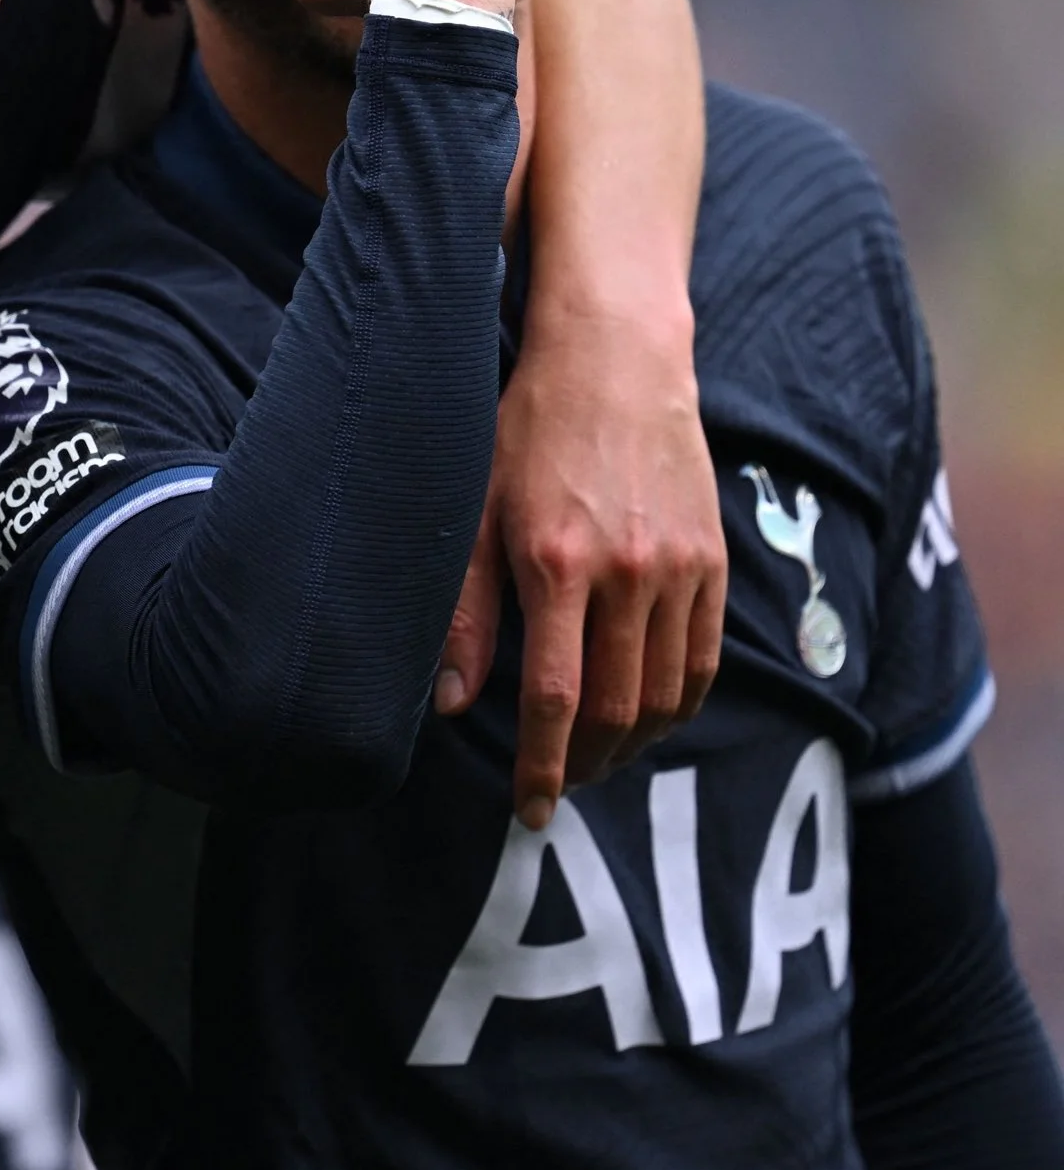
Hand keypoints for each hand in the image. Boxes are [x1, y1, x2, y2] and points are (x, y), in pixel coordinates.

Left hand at [437, 299, 724, 827]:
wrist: (616, 360)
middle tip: (562, 783)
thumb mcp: (476, 508)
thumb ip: (467, 610)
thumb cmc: (530, 428)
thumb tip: (454, 702)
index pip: (555, 698)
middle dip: (587, 763)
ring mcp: (680, 569)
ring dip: (633, 742)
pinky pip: (705, 658)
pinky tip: (648, 713)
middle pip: (616, 709)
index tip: (531, 809)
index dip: (543, 766)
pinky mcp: (714, 560)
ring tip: (599, 755)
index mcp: (557, 562)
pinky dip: (679, 702)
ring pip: (666, 695)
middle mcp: (627, 573)